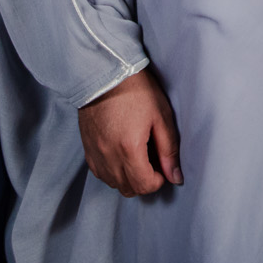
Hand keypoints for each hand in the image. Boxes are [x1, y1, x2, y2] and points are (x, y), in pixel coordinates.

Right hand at [78, 68, 181, 195]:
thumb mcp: (161, 117)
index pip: (144, 185)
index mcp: (130, 148)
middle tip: (152, 162)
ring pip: (113, 184)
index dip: (158, 180)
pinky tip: (121, 156)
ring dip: (128, 179)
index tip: (162, 166)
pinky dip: (112, 172)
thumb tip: (175, 177)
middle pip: (129, 189)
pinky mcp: (87, 148)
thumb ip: (168, 150)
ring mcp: (95, 153)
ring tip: (137, 158)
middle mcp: (109, 156)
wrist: (106, 74)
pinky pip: (100, 174)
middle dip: (144, 181)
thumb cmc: (136, 91)